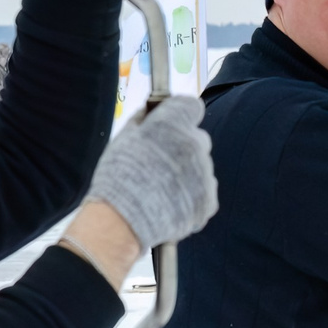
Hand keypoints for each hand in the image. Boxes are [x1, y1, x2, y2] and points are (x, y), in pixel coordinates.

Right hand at [82, 93, 216, 250]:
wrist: (121, 221)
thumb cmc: (117, 177)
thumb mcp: (123, 138)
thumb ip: (143, 120)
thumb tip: (152, 110)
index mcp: (173, 125)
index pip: (191, 107)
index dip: (180, 115)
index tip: (171, 124)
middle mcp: (196, 145)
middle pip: (197, 139)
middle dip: (181, 147)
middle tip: (159, 164)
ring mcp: (206, 174)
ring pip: (201, 167)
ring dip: (186, 174)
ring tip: (161, 189)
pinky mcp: (209, 201)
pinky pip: (204, 192)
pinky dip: (191, 197)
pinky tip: (170, 204)